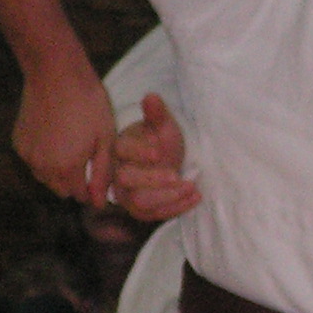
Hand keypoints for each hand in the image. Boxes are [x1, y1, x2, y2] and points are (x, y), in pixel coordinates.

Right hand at [12, 61, 118, 206]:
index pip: (81, 195)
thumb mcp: (105, 138)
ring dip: (58, 169)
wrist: (56, 73)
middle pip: (62, 190)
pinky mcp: (18, 143)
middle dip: (75, 180)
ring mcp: (27, 156)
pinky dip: (44, 155)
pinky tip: (55, 133)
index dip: (93, 185)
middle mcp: (43, 168)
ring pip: (46, 177)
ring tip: (71, 142)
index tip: (100, 167)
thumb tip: (98, 204)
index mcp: (67, 169)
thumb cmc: (88, 103)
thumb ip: (102, 174)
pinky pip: (34, 160)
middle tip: (86, 153)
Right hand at [110, 94, 201, 220]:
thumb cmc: (160, 141)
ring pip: (139, 202)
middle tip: (177, 175)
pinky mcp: (140, 211)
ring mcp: (126, 195)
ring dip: (168, 197)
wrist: (166, 161)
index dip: (139, 152)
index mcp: (120, 148)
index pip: (121, 150)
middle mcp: (117, 173)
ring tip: (192, 187)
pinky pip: (154, 215)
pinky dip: (176, 208)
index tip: (159, 152)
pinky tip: (195, 197)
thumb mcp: (162, 125)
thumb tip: (151, 97)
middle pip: (126, 180)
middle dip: (153, 180)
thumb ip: (157, 114)